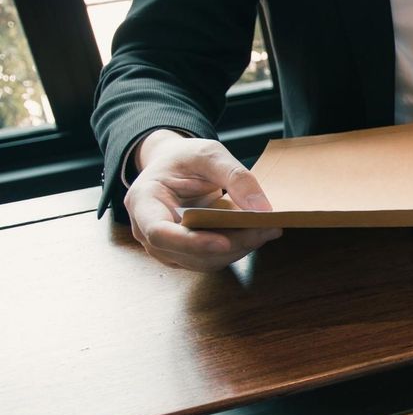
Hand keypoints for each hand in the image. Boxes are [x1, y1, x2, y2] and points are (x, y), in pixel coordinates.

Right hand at [124, 129, 282, 271]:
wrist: (174, 165)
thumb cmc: (185, 158)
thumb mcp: (209, 153)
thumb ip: (235, 177)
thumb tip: (262, 209)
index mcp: (143, 202)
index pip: (159, 232)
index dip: (191, 242)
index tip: (224, 242)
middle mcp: (147, 231)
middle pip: (188, 252)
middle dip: (231, 244)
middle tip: (266, 229)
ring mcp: (165, 246)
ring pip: (203, 261)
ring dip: (238, 249)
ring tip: (268, 230)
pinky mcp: (184, 253)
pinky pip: (211, 259)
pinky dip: (236, 249)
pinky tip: (257, 234)